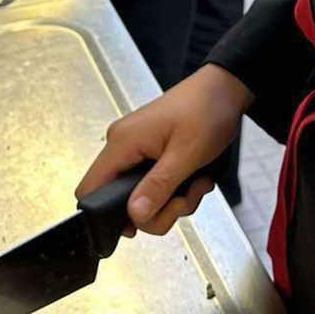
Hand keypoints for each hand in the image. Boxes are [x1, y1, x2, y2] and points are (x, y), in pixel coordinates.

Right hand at [78, 64, 252, 235]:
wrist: (224, 89)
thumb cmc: (207, 110)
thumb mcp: (186, 154)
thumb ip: (158, 187)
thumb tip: (134, 215)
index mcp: (122, 143)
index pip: (90, 188)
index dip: (107, 215)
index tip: (139, 224)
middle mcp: (122, 146)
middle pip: (120, 202)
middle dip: (157, 211)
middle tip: (183, 200)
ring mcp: (136, 150)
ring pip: (142, 198)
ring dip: (171, 202)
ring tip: (195, 185)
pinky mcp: (149, 153)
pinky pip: (153, 186)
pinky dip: (174, 191)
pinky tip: (193, 180)